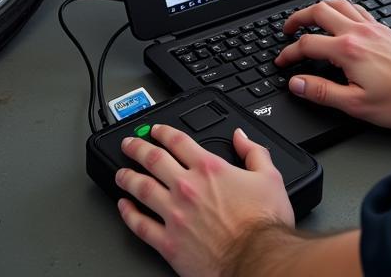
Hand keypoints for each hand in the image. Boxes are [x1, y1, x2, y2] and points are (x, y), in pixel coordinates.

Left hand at [115, 123, 294, 276]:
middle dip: (137, 148)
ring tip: (121, 173)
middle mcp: (187, 188)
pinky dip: (128, 215)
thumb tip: (241, 136)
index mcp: (208, 168)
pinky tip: (124, 207)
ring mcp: (174, 215)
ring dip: (127, 178)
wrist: (257, 260)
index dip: (163, 131)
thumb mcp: (269, 177)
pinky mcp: (168, 243)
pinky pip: (141, 225)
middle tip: (128, 144)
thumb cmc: (263, 224)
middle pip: (153, 160)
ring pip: (141, 189)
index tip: (155, 130)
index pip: (178, 141)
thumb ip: (254, 151)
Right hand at [274, 0, 390, 127]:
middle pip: (318, 11)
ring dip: (318, 8)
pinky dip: (341, 8)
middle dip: (298, 17)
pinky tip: (340, 17)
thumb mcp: (355, 104)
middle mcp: (357, 32)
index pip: (307, 44)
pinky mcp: (382, 28)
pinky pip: (356, 8)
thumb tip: (297, 84)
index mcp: (347, 50)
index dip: (289, 53)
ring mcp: (371, 27)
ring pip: (338, 3)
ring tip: (309, 18)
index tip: (282, 61)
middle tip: (287, 29)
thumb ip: (321, 92)